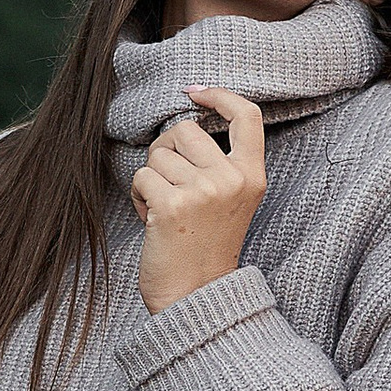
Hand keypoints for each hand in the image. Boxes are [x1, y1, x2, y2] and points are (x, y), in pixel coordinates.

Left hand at [132, 87, 265, 312]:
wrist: (195, 296)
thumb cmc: (205, 246)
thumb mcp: (229, 200)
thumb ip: (218, 162)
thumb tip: (186, 119)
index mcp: (251, 177)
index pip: (247, 116)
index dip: (219, 95)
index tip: (195, 94)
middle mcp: (231, 180)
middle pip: (185, 130)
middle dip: (167, 152)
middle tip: (170, 186)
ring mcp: (203, 192)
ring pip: (158, 155)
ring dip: (152, 180)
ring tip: (166, 211)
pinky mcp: (172, 206)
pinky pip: (141, 177)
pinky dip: (139, 197)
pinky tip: (153, 221)